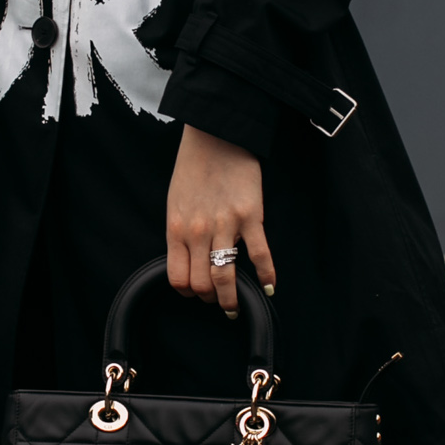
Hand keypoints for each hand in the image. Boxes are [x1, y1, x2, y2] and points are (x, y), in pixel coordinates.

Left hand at [166, 125, 275, 314]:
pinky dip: (266, 276)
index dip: (187, 292)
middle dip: (210, 298)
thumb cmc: (194, 168)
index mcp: (177, 229)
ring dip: (232, 299)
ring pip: (225, 277)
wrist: (215, 137)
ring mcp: (225, 226)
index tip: (196, 292)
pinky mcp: (250, 217)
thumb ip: (181, 232)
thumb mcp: (175, 203)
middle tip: (219, 301)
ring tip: (237, 306)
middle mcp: (198, 233)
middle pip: (201, 284)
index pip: (178, 278)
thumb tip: (188, 258)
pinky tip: (268, 287)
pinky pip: (260, 255)